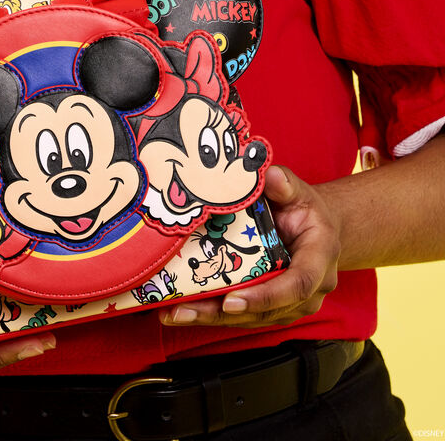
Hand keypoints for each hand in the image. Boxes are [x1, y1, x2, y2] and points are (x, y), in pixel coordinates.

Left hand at [160, 165, 340, 328]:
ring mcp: (293, 302)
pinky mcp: (274, 307)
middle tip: (186, 311)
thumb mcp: (297, 191)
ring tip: (176, 313)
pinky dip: (215, 314)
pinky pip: (246, 316)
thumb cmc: (305, 208)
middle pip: (268, 310)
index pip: (298, 284)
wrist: (318, 227)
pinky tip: (184, 310)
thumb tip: (271, 176)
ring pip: (253, 318)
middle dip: (225, 313)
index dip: (266, 296)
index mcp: (319, 257)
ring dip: (213, 318)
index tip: (232, 300)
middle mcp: (311, 288)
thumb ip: (285, 184)